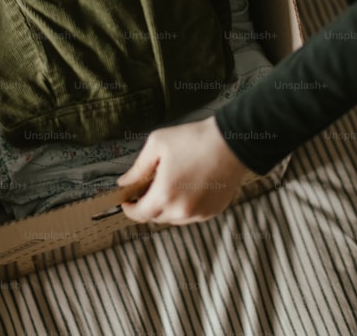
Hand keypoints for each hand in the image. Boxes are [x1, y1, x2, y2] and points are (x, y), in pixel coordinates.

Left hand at [117, 117, 250, 224]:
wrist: (231, 142)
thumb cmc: (195, 140)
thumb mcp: (157, 144)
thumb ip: (138, 167)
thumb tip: (125, 182)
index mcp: (165, 194)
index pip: (139, 214)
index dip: (129, 209)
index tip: (127, 201)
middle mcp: (181, 210)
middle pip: (156, 217)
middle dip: (149, 204)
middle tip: (149, 187)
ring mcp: (199, 213)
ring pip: (174, 217)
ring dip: (168, 206)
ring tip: (172, 183)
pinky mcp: (213, 211)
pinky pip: (192, 214)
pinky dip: (186, 205)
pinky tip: (190, 186)